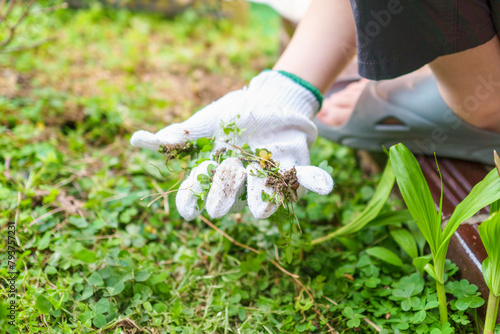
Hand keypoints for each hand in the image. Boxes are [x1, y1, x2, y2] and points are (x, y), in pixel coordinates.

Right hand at [130, 71, 333, 219]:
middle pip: (231, 193)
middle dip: (226, 196)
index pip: (199, 189)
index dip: (192, 201)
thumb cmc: (234, 113)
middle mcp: (243, 179)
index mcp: (219, 170)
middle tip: (221, 200)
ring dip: (265, 198)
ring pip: (266, 193)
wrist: (269, 98)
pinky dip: (315, 181)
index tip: (187, 214)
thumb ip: (178, 135)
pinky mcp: (295, 166)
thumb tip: (136, 140)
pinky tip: (324, 185)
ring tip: (263, 205)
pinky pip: (306, 178)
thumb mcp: (206, 121)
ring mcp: (269, 174)